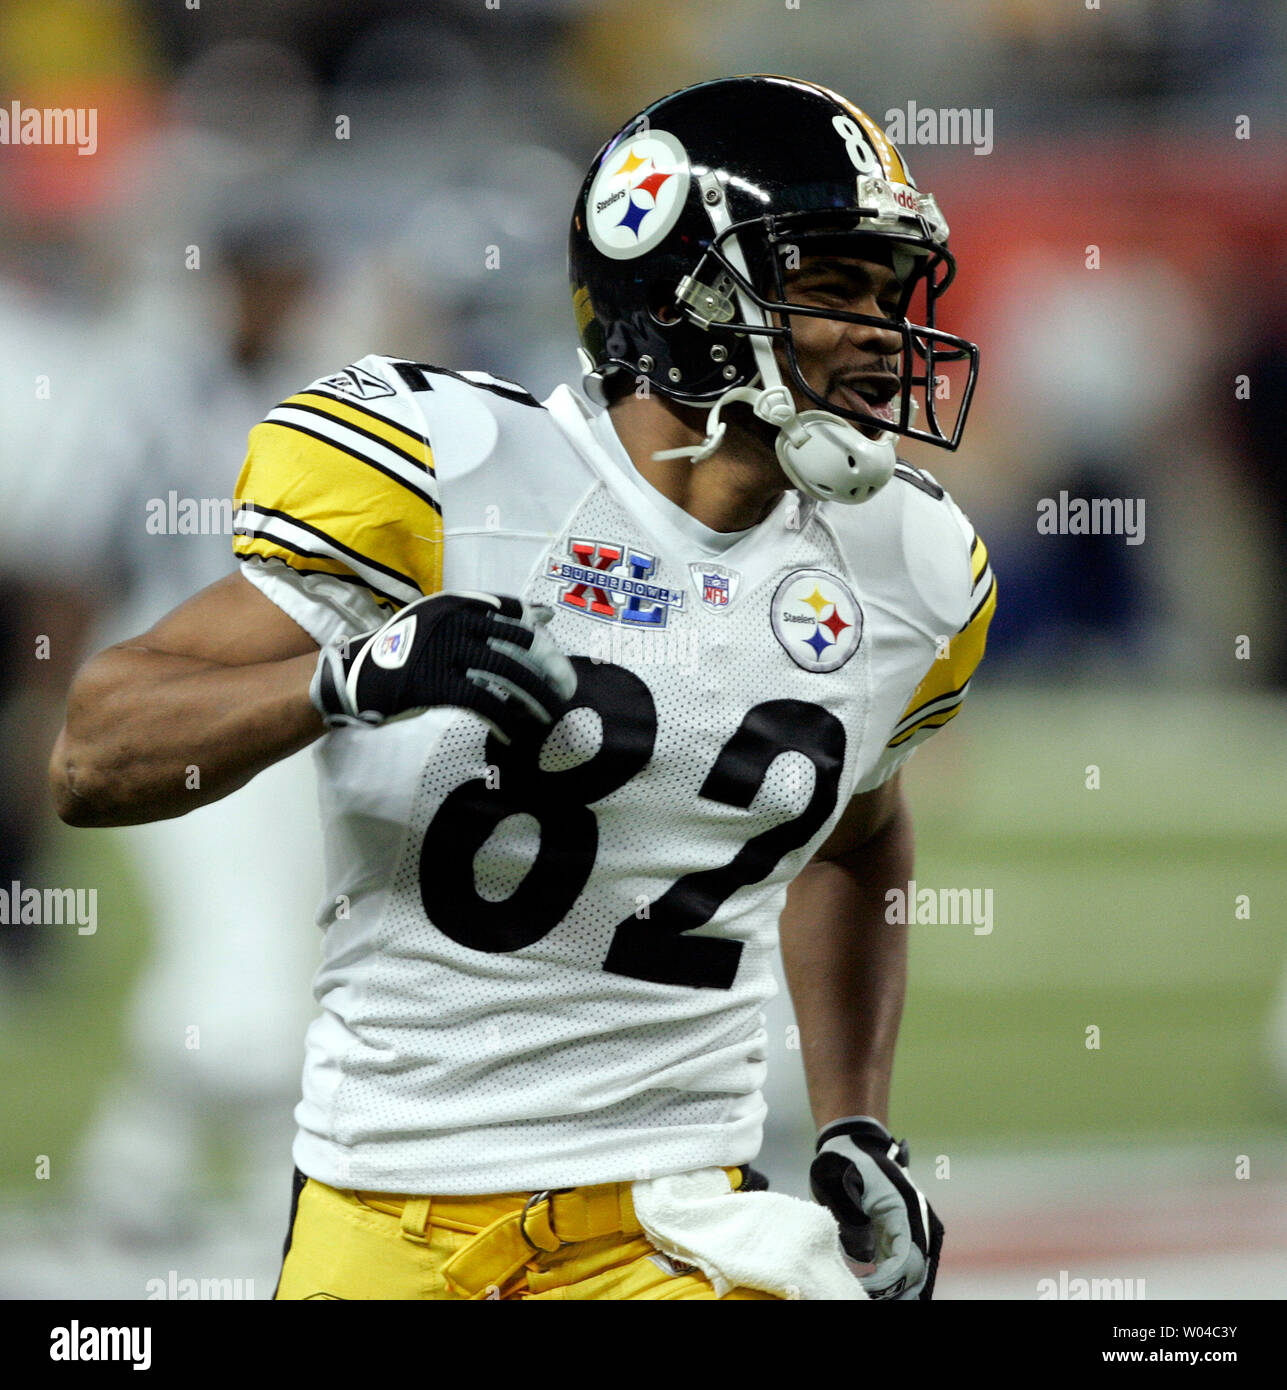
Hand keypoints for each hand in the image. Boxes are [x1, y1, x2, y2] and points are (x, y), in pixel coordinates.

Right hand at [310, 590, 575, 744]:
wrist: (359, 675)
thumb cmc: (408, 650)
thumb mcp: (444, 621)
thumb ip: (488, 617)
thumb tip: (543, 614)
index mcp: (459, 603)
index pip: (515, 613)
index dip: (542, 641)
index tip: (556, 664)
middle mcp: (455, 621)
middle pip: (520, 645)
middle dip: (548, 672)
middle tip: (564, 693)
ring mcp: (445, 652)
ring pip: (507, 675)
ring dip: (535, 699)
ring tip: (549, 717)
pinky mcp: (437, 684)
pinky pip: (484, 702)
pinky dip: (505, 719)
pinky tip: (515, 733)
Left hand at [809, 1115, 943, 1299]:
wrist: (853, 1143)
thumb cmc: (842, 1161)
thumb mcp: (837, 1183)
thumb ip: (851, 1219)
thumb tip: (866, 1258)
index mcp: (904, 1208)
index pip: (906, 1260)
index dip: (887, 1282)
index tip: (861, 1289)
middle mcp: (918, 1220)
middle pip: (916, 1273)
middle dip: (894, 1293)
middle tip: (865, 1298)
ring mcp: (914, 1227)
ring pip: (914, 1274)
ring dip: (896, 1291)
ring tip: (869, 1297)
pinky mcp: (903, 1233)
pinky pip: (904, 1266)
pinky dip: (892, 1282)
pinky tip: (872, 1291)